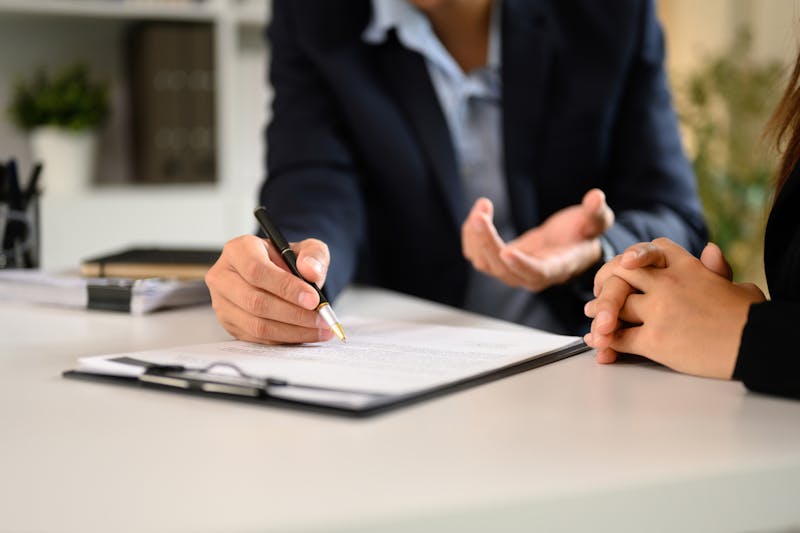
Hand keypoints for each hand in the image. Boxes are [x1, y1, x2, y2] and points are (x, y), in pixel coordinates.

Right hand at [205, 235, 334, 343]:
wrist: (278, 274)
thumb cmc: (288, 260)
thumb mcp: (306, 249)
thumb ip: (313, 255)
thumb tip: (311, 271)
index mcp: (238, 250)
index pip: (257, 270)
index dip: (286, 287)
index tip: (313, 299)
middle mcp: (224, 276)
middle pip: (256, 302)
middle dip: (294, 314)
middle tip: (322, 318)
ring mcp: (223, 303)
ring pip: (257, 325)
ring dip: (293, 331)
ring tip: (320, 328)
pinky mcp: (230, 324)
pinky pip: (259, 338)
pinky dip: (286, 338)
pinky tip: (306, 333)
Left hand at [461, 188, 614, 291]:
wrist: (569, 246)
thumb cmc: (583, 235)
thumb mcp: (596, 221)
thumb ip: (596, 212)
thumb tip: (596, 197)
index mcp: (555, 268)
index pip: (536, 273)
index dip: (521, 265)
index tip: (507, 251)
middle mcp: (530, 276)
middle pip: (501, 269)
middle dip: (487, 242)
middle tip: (480, 215)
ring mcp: (511, 271)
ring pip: (484, 263)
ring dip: (475, 236)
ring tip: (482, 206)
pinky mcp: (498, 262)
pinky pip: (476, 254)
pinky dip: (471, 235)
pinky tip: (479, 213)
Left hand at [584, 238, 765, 377]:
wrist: (756, 345)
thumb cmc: (751, 318)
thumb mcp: (737, 285)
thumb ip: (717, 269)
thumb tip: (709, 249)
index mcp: (689, 266)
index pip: (653, 249)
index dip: (635, 255)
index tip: (626, 264)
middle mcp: (669, 283)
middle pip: (623, 271)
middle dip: (607, 279)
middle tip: (598, 290)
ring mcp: (659, 310)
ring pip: (615, 304)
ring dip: (600, 311)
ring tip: (593, 316)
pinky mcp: (655, 339)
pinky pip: (620, 337)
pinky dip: (606, 341)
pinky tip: (600, 343)